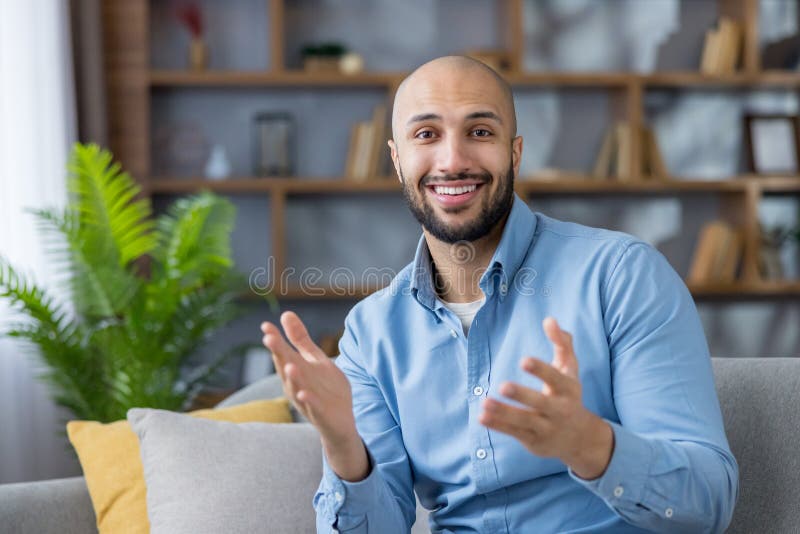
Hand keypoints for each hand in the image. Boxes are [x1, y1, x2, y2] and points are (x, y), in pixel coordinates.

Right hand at [261, 312, 368, 480]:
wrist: (341, 422)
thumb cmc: (325, 388)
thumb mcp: (314, 360)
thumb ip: (300, 339)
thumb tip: (285, 313)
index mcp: (296, 370)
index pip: (283, 352)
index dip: (275, 340)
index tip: (266, 325)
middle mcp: (296, 385)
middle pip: (286, 368)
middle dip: (278, 354)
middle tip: (269, 338)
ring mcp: (307, 400)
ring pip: (297, 388)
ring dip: (293, 377)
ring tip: (288, 364)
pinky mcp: (320, 414)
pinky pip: (313, 407)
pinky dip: (308, 401)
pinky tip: (304, 394)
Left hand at [478, 317, 613, 479]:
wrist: (580, 438)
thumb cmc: (569, 394)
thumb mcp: (570, 369)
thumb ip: (562, 343)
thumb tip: (549, 320)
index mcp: (568, 390)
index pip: (556, 379)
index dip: (541, 370)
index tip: (523, 360)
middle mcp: (559, 410)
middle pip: (540, 403)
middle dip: (522, 395)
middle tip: (503, 386)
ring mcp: (546, 427)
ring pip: (524, 421)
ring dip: (504, 413)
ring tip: (485, 403)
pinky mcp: (533, 440)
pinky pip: (514, 432)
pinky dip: (498, 426)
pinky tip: (482, 417)